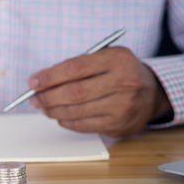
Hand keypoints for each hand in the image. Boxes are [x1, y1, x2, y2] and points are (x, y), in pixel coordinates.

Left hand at [28, 46, 172, 137]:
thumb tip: (40, 81)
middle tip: (33, 98)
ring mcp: (122, 106)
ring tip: (42, 107)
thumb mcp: (104, 57)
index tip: (32, 82)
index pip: (75, 68)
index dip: (49, 77)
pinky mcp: (118, 124)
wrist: (151, 93)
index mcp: (117, 59)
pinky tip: (59, 116)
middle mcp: (123, 82)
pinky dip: (65, 121)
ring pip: (76, 111)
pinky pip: (83, 125)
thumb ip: (76, 65)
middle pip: (74, 92)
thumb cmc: (118, 72)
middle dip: (47, 96)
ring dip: (53, 110)